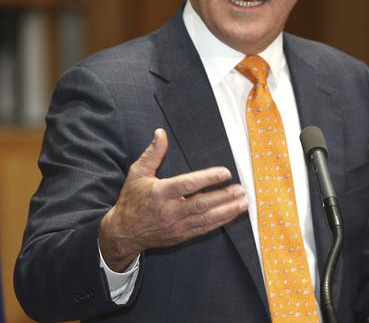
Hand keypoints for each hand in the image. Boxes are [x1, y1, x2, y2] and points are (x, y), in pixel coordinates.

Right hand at [99, 128, 248, 271]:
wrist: (124, 232)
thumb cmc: (131, 199)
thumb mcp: (137, 173)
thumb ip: (152, 153)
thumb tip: (160, 133)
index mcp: (160, 193)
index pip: (188, 185)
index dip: (208, 179)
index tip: (225, 173)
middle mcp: (170, 211)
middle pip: (202, 204)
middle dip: (224, 197)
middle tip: (241, 189)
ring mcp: (177, 225)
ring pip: (206, 219)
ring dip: (227, 210)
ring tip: (244, 202)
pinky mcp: (181, 236)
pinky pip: (204, 229)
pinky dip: (220, 222)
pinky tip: (232, 214)